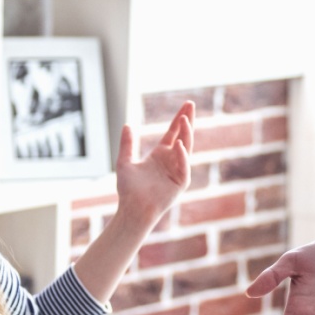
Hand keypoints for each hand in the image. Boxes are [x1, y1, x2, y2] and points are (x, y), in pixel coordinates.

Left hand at [114, 100, 193, 227]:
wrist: (133, 209)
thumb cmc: (129, 190)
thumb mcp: (125, 162)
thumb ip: (127, 144)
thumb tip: (127, 125)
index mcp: (161, 154)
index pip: (173, 132)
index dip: (179, 119)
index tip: (186, 104)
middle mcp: (172, 160)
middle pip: (183, 136)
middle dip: (187, 120)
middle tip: (190, 104)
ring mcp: (178, 170)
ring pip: (186, 148)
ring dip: (186, 133)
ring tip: (184, 119)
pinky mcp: (180, 182)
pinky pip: (183, 166)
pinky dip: (182, 155)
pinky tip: (179, 145)